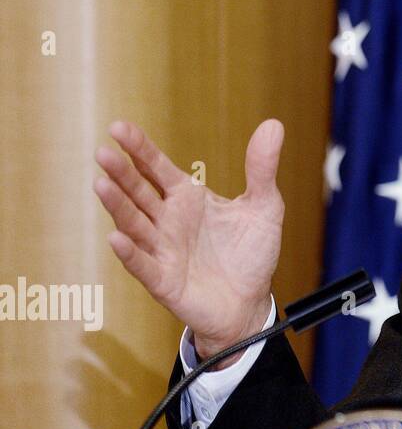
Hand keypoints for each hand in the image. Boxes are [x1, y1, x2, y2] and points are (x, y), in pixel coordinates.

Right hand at [93, 119, 284, 368]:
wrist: (251, 303)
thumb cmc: (252, 254)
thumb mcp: (264, 206)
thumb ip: (262, 168)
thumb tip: (274, 125)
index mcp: (188, 198)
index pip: (156, 168)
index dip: (139, 149)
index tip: (119, 128)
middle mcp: (168, 221)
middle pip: (138, 192)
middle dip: (121, 173)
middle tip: (103, 152)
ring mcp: (162, 249)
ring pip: (133, 224)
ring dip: (118, 205)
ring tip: (101, 184)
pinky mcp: (163, 280)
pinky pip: (142, 264)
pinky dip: (130, 252)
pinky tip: (117, 238)